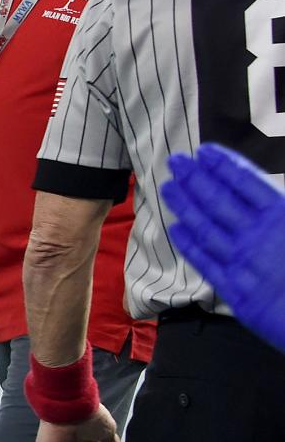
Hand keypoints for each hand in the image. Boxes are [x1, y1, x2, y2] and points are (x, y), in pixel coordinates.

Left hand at [162, 143, 284, 352]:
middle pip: (219, 201)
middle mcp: (259, 236)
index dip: (223, 165)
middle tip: (176, 161)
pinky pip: (205, 262)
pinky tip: (176, 229)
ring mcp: (243, 262)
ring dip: (185, 205)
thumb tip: (270, 195)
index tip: (204, 152)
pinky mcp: (235, 290)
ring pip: (206, 227)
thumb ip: (282, 208)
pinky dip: (189, 243)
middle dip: (195, 179)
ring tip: (168, 188)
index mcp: (283, 215)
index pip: (247, 182)